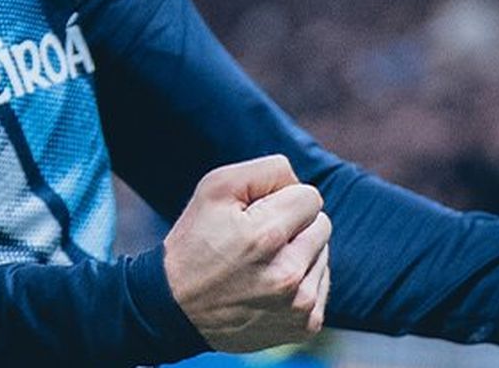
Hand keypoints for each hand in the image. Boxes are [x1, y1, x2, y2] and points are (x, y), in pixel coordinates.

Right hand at [163, 155, 332, 351]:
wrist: (175, 309)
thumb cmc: (196, 241)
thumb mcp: (215, 187)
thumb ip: (267, 171)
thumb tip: (300, 183)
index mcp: (266, 237)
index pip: (310, 197)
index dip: (282, 198)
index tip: (257, 213)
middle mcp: (289, 276)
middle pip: (322, 224)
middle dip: (294, 225)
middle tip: (257, 239)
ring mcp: (299, 306)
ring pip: (323, 254)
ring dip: (299, 253)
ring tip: (260, 264)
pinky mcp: (304, 327)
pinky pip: (321, 284)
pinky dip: (301, 281)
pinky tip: (270, 285)